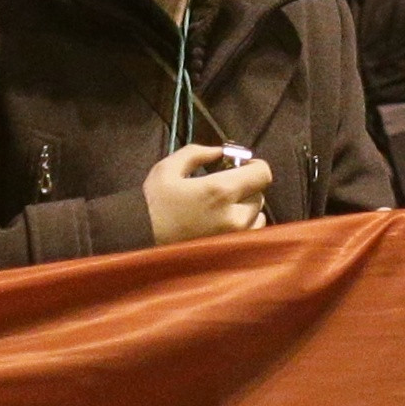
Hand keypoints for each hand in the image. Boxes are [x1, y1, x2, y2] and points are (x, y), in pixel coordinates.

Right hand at [142, 144, 271, 246]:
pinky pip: (250, 235)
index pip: (263, 174)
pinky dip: (244, 226)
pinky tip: (224, 223)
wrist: (141, 240)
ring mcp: (234, 238)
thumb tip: (220, 152)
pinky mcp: (230, 253)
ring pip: (258, 217)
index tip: (241, 166)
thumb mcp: (168, 168)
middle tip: (226, 187)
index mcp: (221, 191)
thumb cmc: (154, 203)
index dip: (255, 166)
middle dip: (246, 187)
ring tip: (224, 207)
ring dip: (247, 209)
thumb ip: (197, 153)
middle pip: (259, 195)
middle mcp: (235, 216)